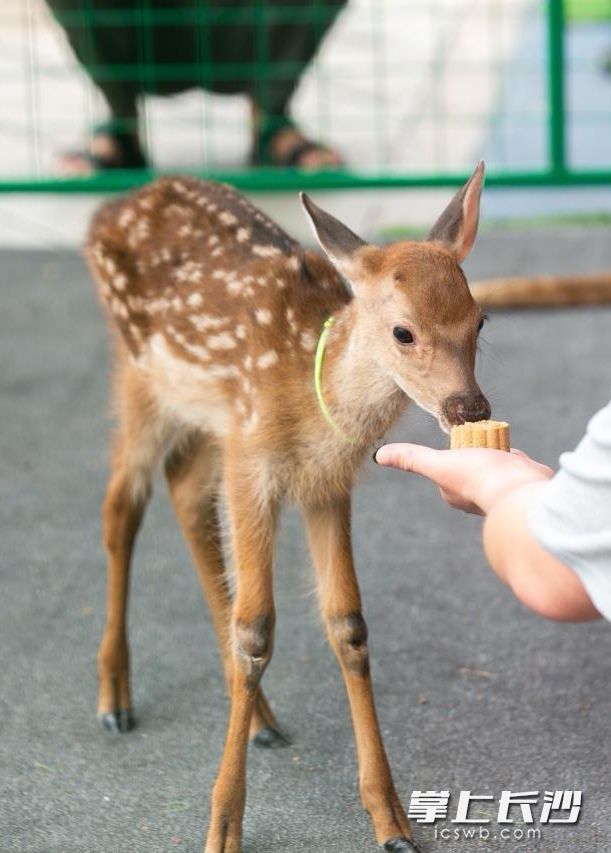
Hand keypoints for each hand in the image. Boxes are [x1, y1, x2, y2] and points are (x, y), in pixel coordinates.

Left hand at [374, 444, 553, 514]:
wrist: (521, 490)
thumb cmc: (478, 476)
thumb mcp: (438, 463)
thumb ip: (411, 458)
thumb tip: (379, 455)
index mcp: (455, 492)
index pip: (449, 465)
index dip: (454, 452)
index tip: (459, 446)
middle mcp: (477, 494)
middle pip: (474, 461)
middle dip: (479, 452)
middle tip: (482, 445)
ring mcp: (501, 489)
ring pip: (497, 463)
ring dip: (499, 454)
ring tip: (500, 448)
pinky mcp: (523, 483)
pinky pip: (517, 466)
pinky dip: (517, 460)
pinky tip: (517, 458)